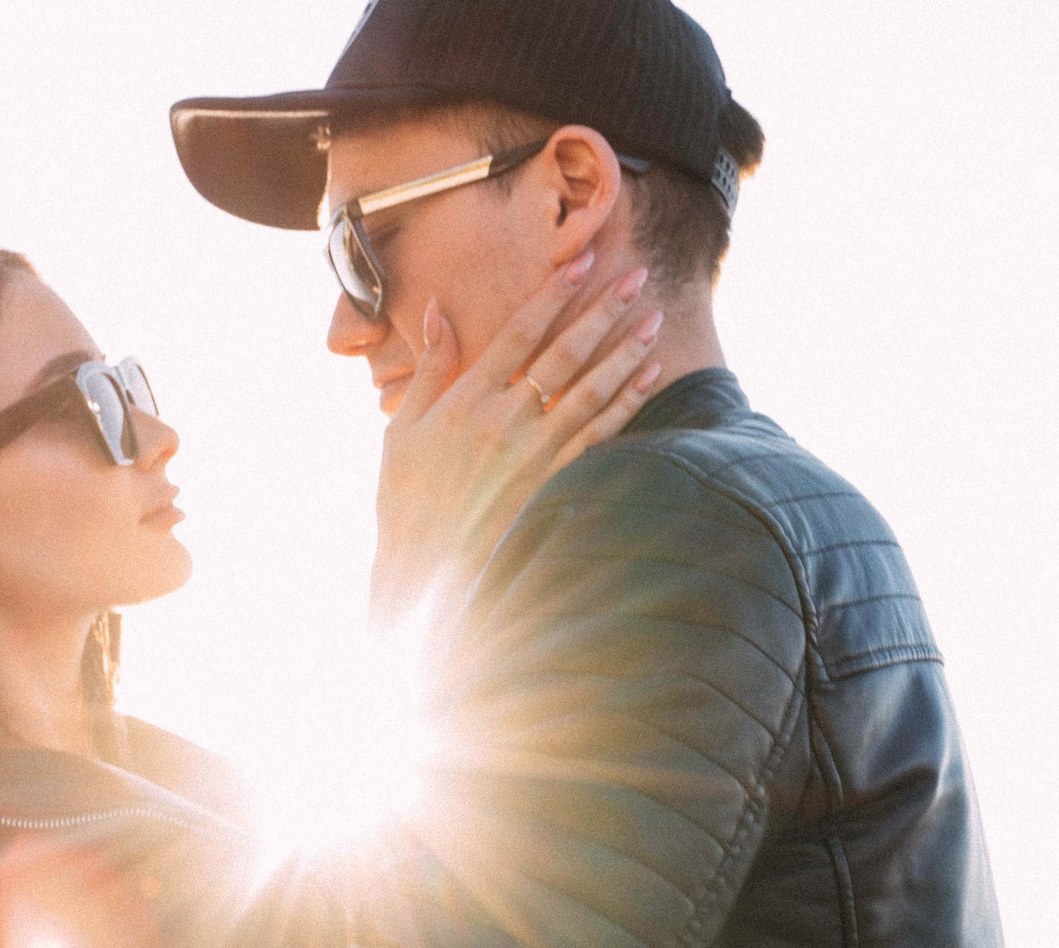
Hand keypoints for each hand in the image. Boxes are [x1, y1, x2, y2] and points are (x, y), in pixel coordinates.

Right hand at [370, 254, 662, 624]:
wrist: (426, 572)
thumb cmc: (408, 500)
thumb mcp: (403, 430)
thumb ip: (430, 369)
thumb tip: (436, 310)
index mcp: (467, 402)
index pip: (519, 334)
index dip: (554, 295)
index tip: (583, 263)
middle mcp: (507, 422)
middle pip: (565, 354)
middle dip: (604, 311)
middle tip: (637, 277)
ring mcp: (536, 455)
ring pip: (592, 392)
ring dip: (627, 351)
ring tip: (654, 318)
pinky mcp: (555, 483)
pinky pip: (601, 435)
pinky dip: (628, 403)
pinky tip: (649, 376)